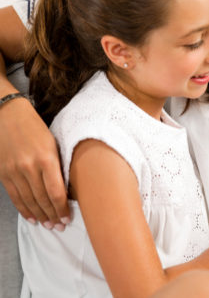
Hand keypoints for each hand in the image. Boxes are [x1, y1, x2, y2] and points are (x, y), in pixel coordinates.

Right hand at [0, 97, 68, 228]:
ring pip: (28, 201)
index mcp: (46, 159)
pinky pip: (14, 196)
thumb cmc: (36, 128)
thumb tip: (67, 189)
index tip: (68, 218)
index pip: (56, 192)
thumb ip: (59, 166)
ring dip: (39, 216)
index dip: (62, 209)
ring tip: (48, 225)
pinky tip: (31, 218)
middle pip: (42, 200)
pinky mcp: (3, 173)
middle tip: (60, 226)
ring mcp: (14, 171)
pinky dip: (23, 209)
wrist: (7, 115)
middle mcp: (29, 168)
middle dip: (52, 216)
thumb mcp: (54, 144)